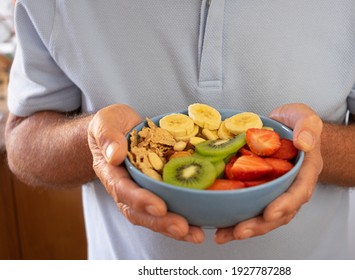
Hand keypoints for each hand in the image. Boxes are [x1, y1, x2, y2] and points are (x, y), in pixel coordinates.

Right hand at [87, 104, 204, 242]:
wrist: (120, 128)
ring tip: (195, 234)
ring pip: (155, 216)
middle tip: (182, 228)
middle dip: (162, 222)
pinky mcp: (158, 190)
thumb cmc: (112, 124)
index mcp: (112, 174)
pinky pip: (169, 207)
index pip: (124, 191)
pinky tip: (200, 225)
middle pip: (141, 212)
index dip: (141, 200)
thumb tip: (114, 155)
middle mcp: (126, 189)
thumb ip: (107, 136)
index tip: (160, 206)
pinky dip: (184, 217)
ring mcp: (142, 192)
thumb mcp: (105, 121)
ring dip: (174, 227)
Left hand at [215, 103, 322, 243]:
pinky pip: (251, 208)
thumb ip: (308, 127)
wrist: (287, 127)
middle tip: (239, 231)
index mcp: (305, 172)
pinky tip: (219, 226)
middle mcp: (291, 187)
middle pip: (280, 213)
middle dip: (260, 225)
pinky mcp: (260, 191)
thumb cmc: (297, 123)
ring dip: (245, 228)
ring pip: (264, 217)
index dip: (285, 205)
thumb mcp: (305, 117)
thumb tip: (304, 143)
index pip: (299, 192)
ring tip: (224, 235)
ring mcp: (275, 192)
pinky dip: (236, 218)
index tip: (269, 214)